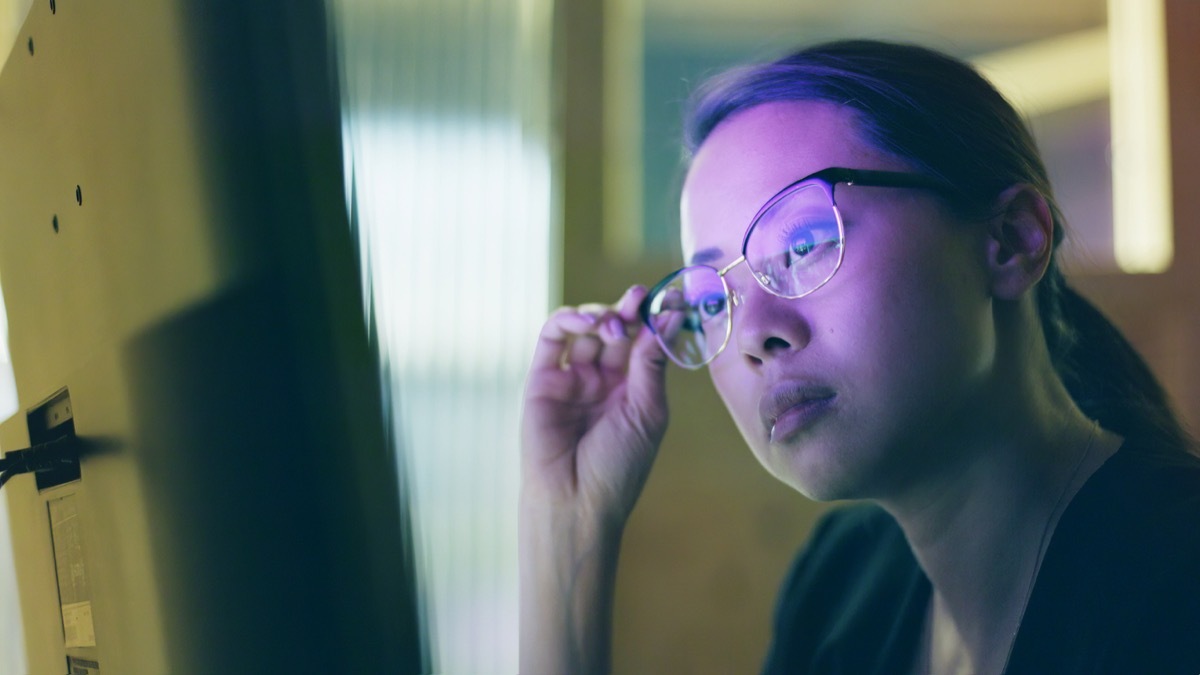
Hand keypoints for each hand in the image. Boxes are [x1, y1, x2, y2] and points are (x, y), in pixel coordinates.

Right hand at [521, 285, 668, 526]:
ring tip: (613, 324)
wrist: (577, 501)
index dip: (651, 319)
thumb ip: (651, 363)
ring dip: (602, 315)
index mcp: (631, 389)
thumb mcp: (646, 411)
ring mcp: (571, 377)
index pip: (642, 342)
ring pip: (586, 328)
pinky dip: (569, 320)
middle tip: (636, 299)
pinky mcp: (542, 378)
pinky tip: (588, 321)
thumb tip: (666, 316)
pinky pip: (553, 338)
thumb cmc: (618, 466)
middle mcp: (602, 380)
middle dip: (627, 311)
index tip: (665, 298)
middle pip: (615, 330)